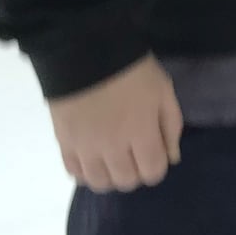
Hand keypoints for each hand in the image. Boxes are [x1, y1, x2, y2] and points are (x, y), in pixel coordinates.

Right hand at [49, 56, 183, 191]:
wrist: (83, 50)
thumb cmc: (132, 69)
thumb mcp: (163, 90)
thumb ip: (171, 125)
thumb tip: (172, 158)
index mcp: (140, 133)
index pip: (152, 173)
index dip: (157, 168)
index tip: (155, 153)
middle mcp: (112, 148)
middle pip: (126, 182)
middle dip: (136, 173)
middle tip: (135, 155)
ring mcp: (85, 148)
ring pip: (99, 183)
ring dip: (110, 177)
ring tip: (113, 160)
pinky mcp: (63, 142)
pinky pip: (74, 173)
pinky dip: (85, 173)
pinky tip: (92, 159)